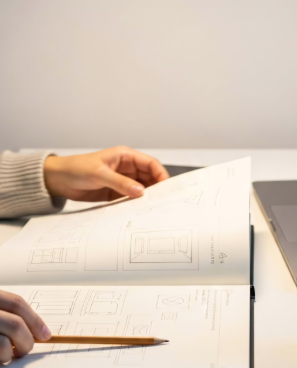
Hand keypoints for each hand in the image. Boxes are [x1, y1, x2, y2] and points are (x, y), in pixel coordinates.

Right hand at [0, 290, 50, 362]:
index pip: (17, 303)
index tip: (46, 334)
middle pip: (15, 325)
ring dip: (8, 354)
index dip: (35, 320)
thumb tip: (38, 331)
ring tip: (4, 355)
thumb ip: (8, 314)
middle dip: (27, 340)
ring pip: (4, 344)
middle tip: (25, 349)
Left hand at [44, 147, 168, 202]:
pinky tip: (138, 211)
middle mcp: (126, 168)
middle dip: (156, 188)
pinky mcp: (115, 192)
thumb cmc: (77, 168)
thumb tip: (141, 191)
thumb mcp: (99, 174)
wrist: (59, 179)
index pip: (150, 164)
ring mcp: (122, 181)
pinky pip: (130, 198)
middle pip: (149, 177)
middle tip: (161, 201)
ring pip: (142, 189)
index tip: (166, 187)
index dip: (160, 174)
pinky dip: (135, 204)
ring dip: (146, 197)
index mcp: (125, 156)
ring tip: (151, 208)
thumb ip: (120, 183)